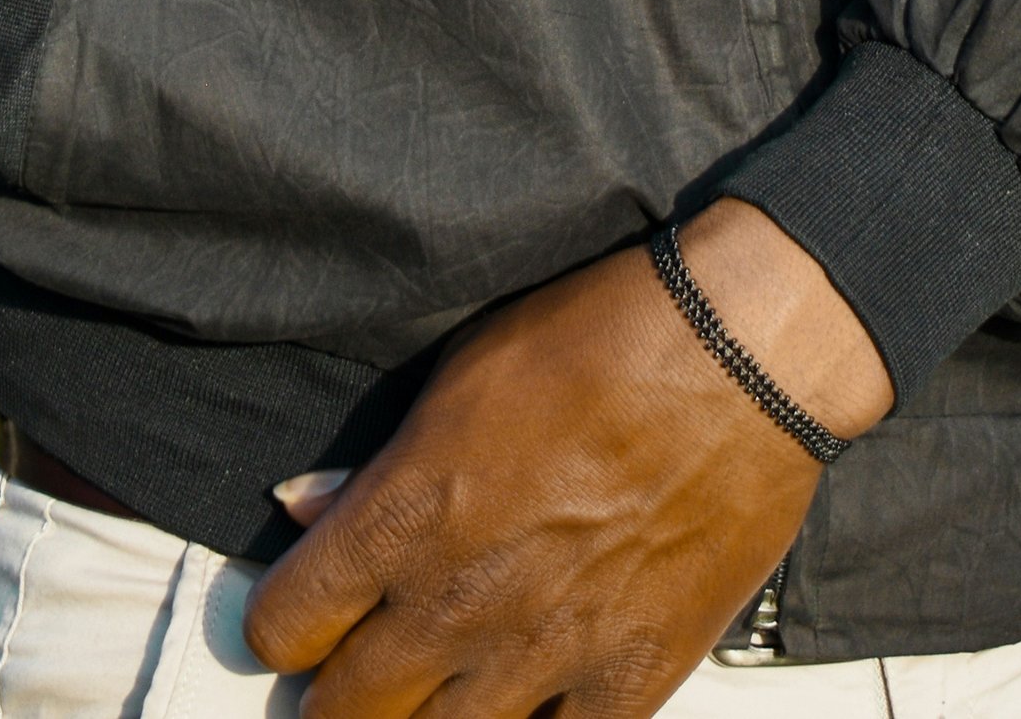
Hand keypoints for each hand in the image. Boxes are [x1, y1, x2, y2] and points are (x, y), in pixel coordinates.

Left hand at [244, 203, 891, 718]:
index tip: (304, 616)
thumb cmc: (597, 339)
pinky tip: (528, 705)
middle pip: (345, 712)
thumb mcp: (463, 374)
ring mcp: (543, 655)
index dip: (284, 626)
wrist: (736, 357)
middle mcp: (458, 602)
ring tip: (434, 696)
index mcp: (407, 516)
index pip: (285, 626)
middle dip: (338, 696)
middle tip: (358, 671)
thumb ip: (379, 463)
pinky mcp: (627, 684)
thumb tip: (308, 507)